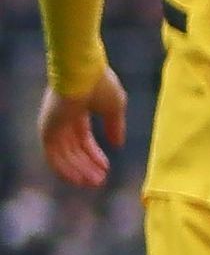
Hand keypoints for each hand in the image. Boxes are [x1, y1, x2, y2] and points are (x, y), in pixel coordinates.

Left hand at [37, 68, 122, 189]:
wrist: (83, 72)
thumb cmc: (101, 84)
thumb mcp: (115, 107)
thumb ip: (116, 126)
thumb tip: (118, 144)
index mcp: (77, 112)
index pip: (83, 139)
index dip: (94, 154)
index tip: (106, 167)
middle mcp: (62, 121)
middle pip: (73, 150)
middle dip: (86, 166)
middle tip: (99, 181)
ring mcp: (53, 125)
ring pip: (63, 156)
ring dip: (77, 171)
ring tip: (92, 182)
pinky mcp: (47, 129)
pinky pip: (53, 155)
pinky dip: (64, 168)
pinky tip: (77, 178)